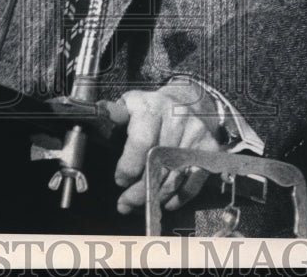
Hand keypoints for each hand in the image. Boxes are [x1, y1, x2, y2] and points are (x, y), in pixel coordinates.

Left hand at [104, 79, 222, 215]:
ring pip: (174, 177)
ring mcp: (196, 134)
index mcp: (153, 107)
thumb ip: (114, 114)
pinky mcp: (210, 149)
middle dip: (139, 191)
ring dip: (156, 197)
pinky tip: (166, 201)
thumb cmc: (153, 108)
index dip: (129, 167)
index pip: (142, 143)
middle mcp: (177, 119)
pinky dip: (179, 197)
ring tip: (142, 205)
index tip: (120, 180)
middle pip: (157, 165)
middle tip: (126, 203)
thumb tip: (97, 115)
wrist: (188, 101)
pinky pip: (193, 181)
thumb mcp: (131, 104)